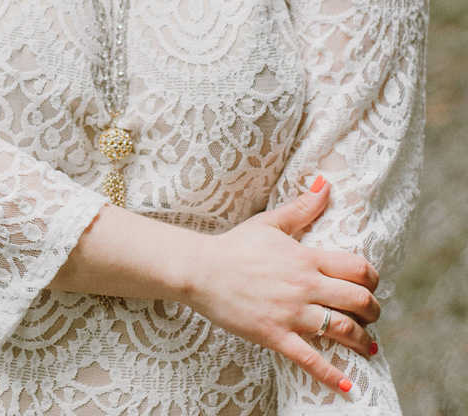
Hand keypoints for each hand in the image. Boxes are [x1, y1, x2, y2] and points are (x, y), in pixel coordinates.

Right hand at [184, 177, 379, 394]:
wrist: (198, 269)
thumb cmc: (233, 245)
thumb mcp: (268, 224)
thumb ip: (301, 208)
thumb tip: (324, 184)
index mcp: (304, 259)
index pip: (357, 269)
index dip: (371, 279)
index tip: (368, 286)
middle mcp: (303, 286)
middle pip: (358, 301)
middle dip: (372, 311)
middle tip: (370, 316)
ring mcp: (290, 313)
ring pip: (342, 330)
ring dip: (362, 341)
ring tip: (367, 346)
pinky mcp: (275, 334)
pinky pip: (310, 359)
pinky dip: (333, 376)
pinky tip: (349, 386)